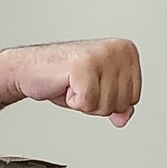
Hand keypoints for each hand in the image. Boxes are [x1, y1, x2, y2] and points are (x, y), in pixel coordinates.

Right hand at [10, 39, 141, 126]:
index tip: (92, 85)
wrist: (32, 69)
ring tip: (73, 84)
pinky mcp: (84, 66)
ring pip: (105, 105)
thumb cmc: (65, 77)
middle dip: (97, 103)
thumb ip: (118, 104)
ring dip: (84, 102)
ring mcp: (102, 56)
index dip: (109, 101)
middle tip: (81, 86)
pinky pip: (87, 103)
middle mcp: (117, 49)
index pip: (134, 97)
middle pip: (122, 103)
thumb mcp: (99, 93)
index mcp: (127, 51)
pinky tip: (66, 85)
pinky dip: (73, 102)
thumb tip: (124, 118)